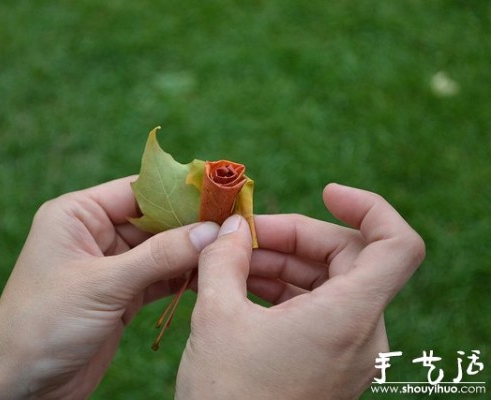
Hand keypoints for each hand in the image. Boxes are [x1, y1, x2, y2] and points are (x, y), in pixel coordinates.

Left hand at [0, 176, 219, 399]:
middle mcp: (93, 233)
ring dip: (191, 252)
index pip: (136, 190)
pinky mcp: (120, 294)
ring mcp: (109, 265)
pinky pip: (158, 277)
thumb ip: (159, 256)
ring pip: (160, 249)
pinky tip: (209, 274)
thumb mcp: (103, 284)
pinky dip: (181, 277)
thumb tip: (211, 230)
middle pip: (153, 219)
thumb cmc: (44, 324)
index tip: (220, 192)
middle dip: (191, 224)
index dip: (178, 191)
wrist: (20, 385)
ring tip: (230, 249)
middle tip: (234, 223)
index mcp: (76, 215)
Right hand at [176, 183, 424, 399]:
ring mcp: (348, 351)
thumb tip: (231, 229)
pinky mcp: (330, 363)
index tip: (326, 193)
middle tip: (243, 234)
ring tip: (230, 259)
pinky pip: (317, 309)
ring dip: (282, 262)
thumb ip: (225, 259)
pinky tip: (242, 284)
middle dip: (295, 237)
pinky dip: (284, 289)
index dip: (369, 207)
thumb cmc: (227, 396)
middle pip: (349, 258)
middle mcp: (362, 334)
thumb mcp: (216, 317)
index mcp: (348, 317)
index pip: (397, 245)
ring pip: (329, 283)